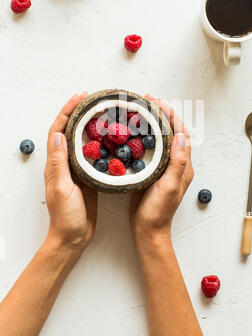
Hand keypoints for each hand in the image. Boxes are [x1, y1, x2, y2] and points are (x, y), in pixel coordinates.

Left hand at [44, 93, 97, 252]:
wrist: (73, 237)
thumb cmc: (65, 217)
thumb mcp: (62, 188)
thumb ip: (60, 163)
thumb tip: (59, 135)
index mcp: (56, 164)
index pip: (58, 131)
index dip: (67, 112)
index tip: (79, 98)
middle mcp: (64, 163)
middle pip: (69, 131)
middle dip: (78, 112)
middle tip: (92, 100)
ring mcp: (77, 169)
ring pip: (82, 140)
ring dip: (89, 124)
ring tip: (102, 112)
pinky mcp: (88, 177)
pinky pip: (93, 154)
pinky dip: (100, 142)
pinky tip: (110, 138)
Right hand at [130, 95, 193, 242]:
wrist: (148, 230)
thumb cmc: (159, 212)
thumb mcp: (168, 186)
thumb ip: (176, 162)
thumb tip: (180, 135)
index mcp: (183, 165)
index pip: (180, 133)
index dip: (171, 115)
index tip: (158, 102)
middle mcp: (175, 164)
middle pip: (171, 132)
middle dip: (161, 114)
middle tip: (146, 100)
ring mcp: (163, 167)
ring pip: (160, 138)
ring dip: (153, 122)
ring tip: (140, 110)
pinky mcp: (151, 171)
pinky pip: (150, 148)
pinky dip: (143, 136)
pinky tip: (133, 132)